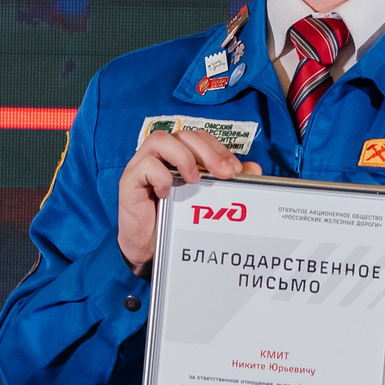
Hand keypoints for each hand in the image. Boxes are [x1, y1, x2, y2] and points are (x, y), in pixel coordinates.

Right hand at [117, 128, 260, 270]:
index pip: (200, 137)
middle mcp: (160, 155)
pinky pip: (144, 166)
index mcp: (179, 154)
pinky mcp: (129, 181)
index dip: (219, 148)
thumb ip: (228, 183)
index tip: (235, 170)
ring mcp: (142, 165)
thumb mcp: (206, 200)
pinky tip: (169, 193)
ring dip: (183, 157)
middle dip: (208, 151)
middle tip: (225, 174)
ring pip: (160, 140)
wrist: (148, 249)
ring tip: (196, 179)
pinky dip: (160, 176)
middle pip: (184, 134)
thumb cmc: (174, 220)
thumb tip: (254, 169)